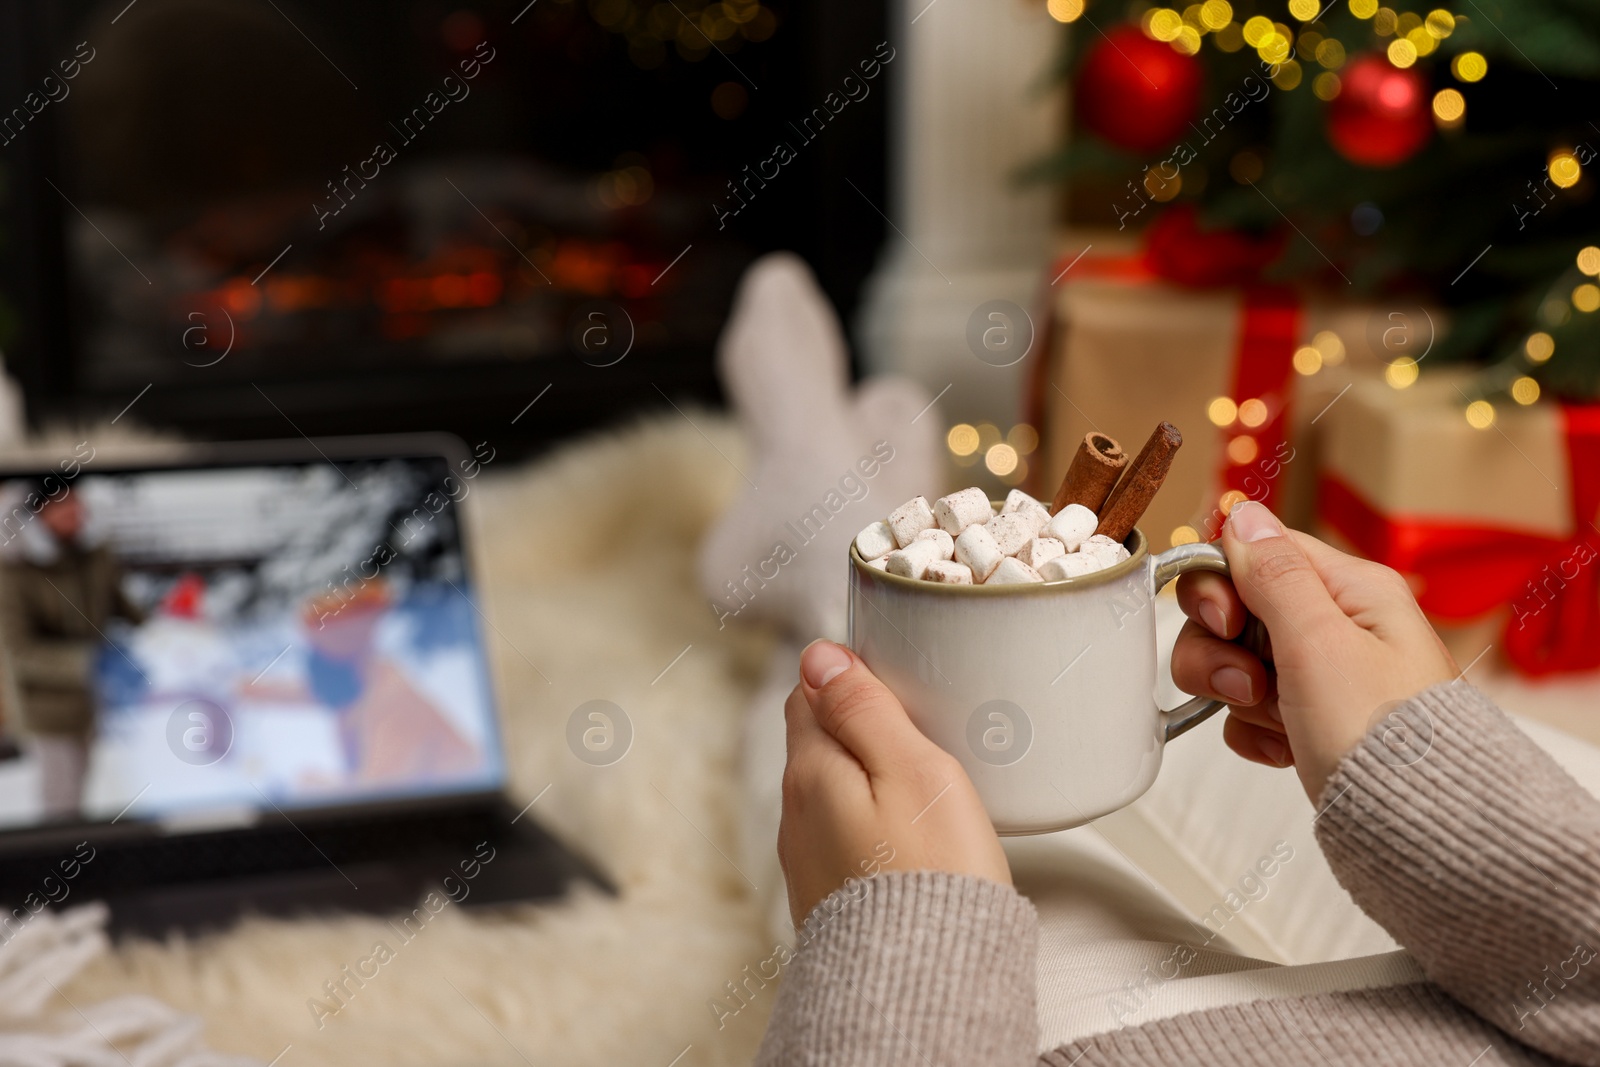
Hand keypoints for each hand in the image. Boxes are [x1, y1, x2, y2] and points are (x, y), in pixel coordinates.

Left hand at [777, 640, 1009, 926]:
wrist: (923, 985)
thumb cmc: (931, 876)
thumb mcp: (912, 770)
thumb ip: (864, 709)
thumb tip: (818, 655)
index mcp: (810, 772)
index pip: (807, 693)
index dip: (846, 676)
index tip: (891, 678)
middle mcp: (796, 815)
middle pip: (816, 742)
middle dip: (855, 724)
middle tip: (914, 724)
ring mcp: (808, 860)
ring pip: (829, 791)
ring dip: (863, 775)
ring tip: (917, 779)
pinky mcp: (830, 898)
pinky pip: (843, 838)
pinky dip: (869, 821)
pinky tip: (906, 834)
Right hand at [1172, 501, 1457, 803]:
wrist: (1415, 831)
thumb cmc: (1383, 738)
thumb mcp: (1319, 642)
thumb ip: (1274, 575)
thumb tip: (1246, 514)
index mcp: (1351, 591)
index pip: (1257, 554)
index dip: (1223, 587)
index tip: (1227, 624)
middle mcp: (1338, 627)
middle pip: (1234, 611)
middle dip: (1222, 651)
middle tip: (1250, 684)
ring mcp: (1323, 677)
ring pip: (1235, 662)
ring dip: (1238, 697)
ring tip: (1278, 723)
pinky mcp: (1309, 723)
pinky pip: (1249, 712)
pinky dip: (1254, 732)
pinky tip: (1284, 749)